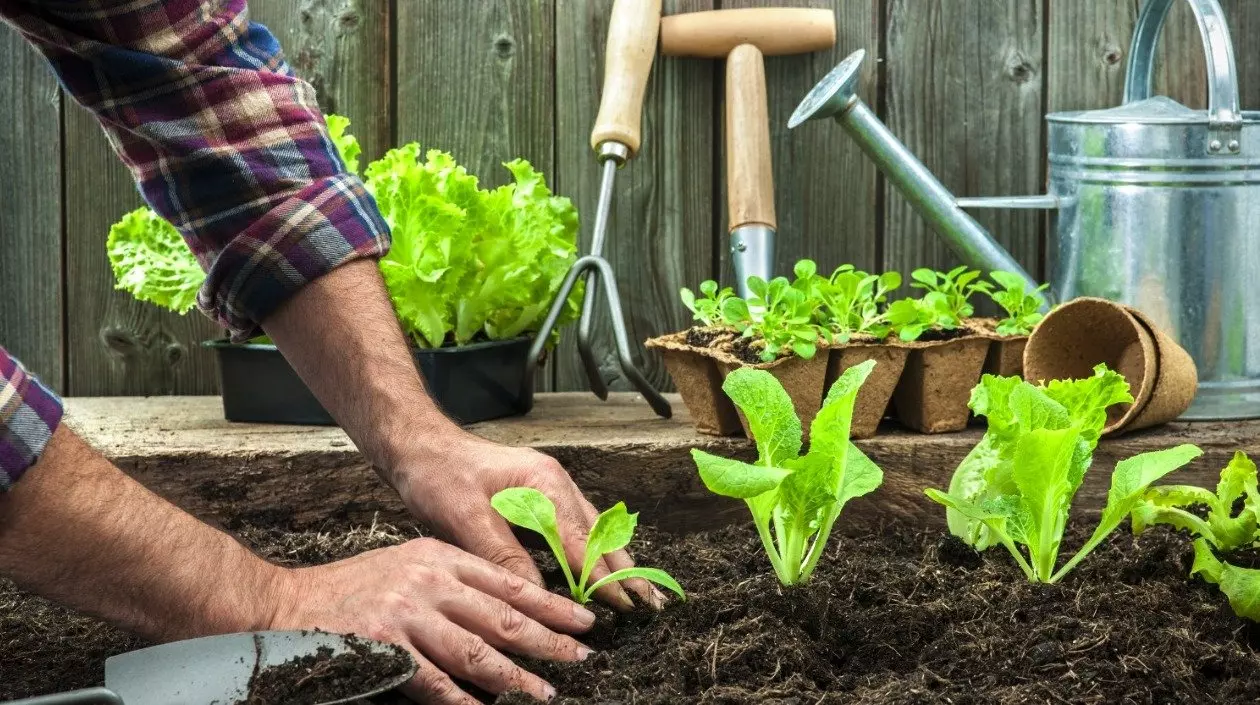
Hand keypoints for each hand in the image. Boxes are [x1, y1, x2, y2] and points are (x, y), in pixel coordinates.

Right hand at [269, 536, 594, 703]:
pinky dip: (463, 700)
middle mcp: (428, 581)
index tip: (582, 620)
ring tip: (546, 692)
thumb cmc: (352, 590)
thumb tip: (505, 615)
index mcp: (439, 557)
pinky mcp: (383, 648)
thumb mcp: (408, 566)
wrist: (286, 604)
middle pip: (502, 615)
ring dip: (516, 676)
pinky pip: (434, 682)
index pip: (508, 581)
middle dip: (548, 639)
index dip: (550, 604)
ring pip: (476, 651)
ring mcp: (406, 614)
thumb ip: (453, 584)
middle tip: (581, 657)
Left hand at [390, 434, 664, 609]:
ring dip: (614, 561)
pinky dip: (592, 552)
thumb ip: (504, 556)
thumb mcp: (466, 518)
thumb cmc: (438, 475)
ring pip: (592, 530)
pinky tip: (600, 570)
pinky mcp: (539, 496)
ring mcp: (549, 488)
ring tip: (637, 592)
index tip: (626, 606)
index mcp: (544, 484)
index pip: (582, 542)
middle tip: (650, 603)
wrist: (418, 445)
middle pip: (599, 534)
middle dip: (625, 570)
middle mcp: (555, 484)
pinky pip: (575, 528)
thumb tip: (537, 596)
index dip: (603, 577)